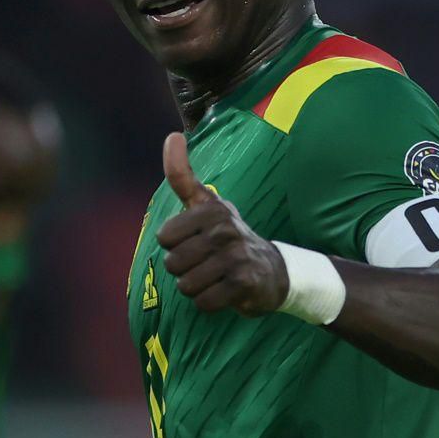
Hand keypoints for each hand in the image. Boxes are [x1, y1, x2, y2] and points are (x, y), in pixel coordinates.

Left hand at [157, 132, 288, 315]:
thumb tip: (172, 135)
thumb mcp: (206, 203)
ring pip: (186, 285)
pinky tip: (225, 290)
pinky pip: (204, 302)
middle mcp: (225, 228)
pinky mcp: (244, 283)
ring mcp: (236, 256)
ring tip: (215, 276)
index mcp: (212, 208)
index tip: (194, 240)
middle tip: (206, 263)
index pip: (164, 237)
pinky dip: (209, 302)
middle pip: (173, 264)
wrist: (274, 271)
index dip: (174, 245)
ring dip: (196, 287)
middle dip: (184, 270)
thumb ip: (183, 175)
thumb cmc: (229, 235)